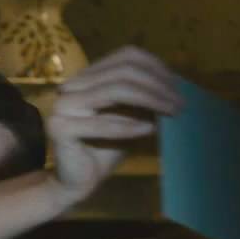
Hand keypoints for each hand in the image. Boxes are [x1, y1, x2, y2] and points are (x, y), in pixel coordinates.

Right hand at [47, 46, 182, 203]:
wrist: (79, 182)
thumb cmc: (107, 149)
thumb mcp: (133, 117)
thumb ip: (145, 98)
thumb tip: (175, 82)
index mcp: (88, 77)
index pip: (124, 56)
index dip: (155, 66)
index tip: (179, 86)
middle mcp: (72, 86)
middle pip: (121, 72)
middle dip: (156, 85)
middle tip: (180, 102)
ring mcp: (62, 105)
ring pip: (113, 91)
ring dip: (148, 100)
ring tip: (171, 112)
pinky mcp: (59, 128)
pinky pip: (102, 123)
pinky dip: (128, 126)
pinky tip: (149, 130)